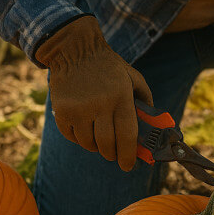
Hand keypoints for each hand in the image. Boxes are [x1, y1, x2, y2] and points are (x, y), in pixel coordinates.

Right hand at [36, 16, 152, 170]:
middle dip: (113, 155)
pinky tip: (85, 130)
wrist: (75, 49)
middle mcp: (99, 104)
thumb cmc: (109, 66)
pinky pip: (72, 137)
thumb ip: (145, 99)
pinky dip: (80, 138)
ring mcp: (78, 109)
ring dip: (96, 147)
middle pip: (107, 145)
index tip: (129, 165)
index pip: (127, 136)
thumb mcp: (133, 77)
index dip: (129, 155)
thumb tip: (151, 127)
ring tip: (100, 139)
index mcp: (121, 97)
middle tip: (115, 155)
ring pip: (88, 144)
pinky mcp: (62, 111)